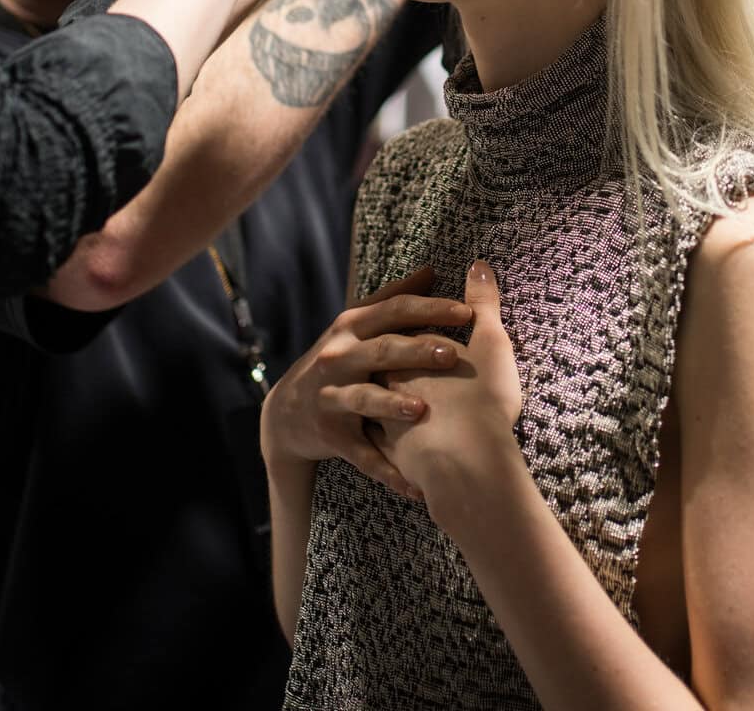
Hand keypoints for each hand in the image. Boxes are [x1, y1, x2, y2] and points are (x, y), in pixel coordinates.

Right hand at [260, 265, 472, 498]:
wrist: (286, 413)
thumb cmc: (338, 360)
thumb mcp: (356, 326)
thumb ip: (394, 298)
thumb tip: (432, 270)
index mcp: (352, 327)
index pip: (394, 311)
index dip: (430, 309)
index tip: (467, 311)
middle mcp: (339, 358)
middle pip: (381, 351)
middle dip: (416, 352)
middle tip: (452, 354)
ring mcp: (332, 397)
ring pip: (364, 399)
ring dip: (392, 406)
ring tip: (422, 410)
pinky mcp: (330, 435)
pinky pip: (361, 454)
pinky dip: (387, 469)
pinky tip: (415, 483)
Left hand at [371, 260, 523, 521]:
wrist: (464, 467)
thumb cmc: (481, 402)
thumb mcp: (490, 343)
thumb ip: (484, 304)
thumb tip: (479, 265)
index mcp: (403, 353)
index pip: (402, 330)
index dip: (420, 325)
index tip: (437, 328)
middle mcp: (386, 383)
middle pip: (380, 368)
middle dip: (393, 364)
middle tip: (412, 365)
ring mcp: (385, 422)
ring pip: (374, 409)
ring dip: (384, 408)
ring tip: (401, 407)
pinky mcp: (391, 458)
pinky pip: (387, 452)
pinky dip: (393, 452)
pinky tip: (402, 455)